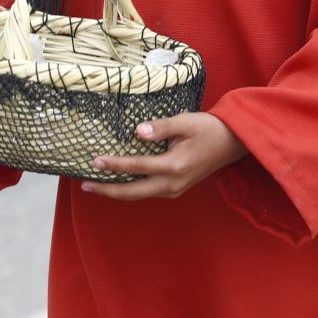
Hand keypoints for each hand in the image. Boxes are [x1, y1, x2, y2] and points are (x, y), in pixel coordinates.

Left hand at [82, 112, 247, 200]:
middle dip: (107, 190)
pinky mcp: (176, 188)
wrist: (233, 143)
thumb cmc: (210, 129)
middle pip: (132, 192)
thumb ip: (162, 127)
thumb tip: (138, 131)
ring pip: (139, 195)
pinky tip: (120, 183)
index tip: (95, 161)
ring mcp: (175, 188)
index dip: (114, 164)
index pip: (137, 166)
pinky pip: (148, 192)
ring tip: (96, 186)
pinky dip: (131, 190)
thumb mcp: (187, 121)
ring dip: (117, 192)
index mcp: (174, 166)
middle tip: (85, 185)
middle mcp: (172, 182)